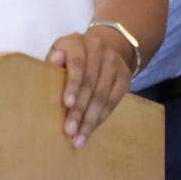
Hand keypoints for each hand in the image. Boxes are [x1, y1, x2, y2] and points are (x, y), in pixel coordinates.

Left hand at [46, 27, 135, 147]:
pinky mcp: (125, 75)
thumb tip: (55, 59)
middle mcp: (98, 47)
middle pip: (90, 82)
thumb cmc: (69, 57)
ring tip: (79, 138)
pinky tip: (92, 130)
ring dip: (91, 119)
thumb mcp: (58, 55)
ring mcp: (114, 61)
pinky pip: (114, 100)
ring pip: (103, 94)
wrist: (101, 47)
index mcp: (76, 41)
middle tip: (70, 131)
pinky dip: (102, 117)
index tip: (66, 104)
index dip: (73, 83)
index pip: (77, 62)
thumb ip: (54, 61)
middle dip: (79, 110)